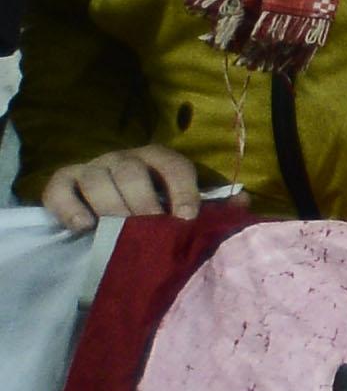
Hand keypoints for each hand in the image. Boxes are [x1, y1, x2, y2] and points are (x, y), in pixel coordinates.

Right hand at [38, 144, 202, 231]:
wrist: (108, 213)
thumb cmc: (155, 208)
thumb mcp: (184, 205)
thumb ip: (215, 205)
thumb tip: (242, 201)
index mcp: (158, 159)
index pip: (173, 165)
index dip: (183, 190)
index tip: (186, 218)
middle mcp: (124, 159)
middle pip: (131, 172)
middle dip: (143, 201)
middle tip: (151, 228)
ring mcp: (91, 168)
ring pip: (97, 179)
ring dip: (110, 206)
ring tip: (120, 231)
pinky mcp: (62, 183)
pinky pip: (59, 189)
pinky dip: (69, 206)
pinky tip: (84, 227)